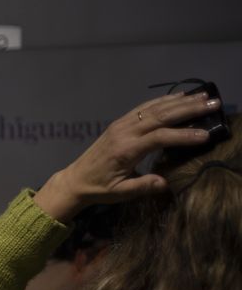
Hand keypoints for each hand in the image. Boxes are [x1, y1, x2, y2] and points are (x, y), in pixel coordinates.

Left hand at [33, 89, 218, 221]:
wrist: (75, 179)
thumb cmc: (98, 188)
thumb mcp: (120, 193)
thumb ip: (143, 187)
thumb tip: (167, 183)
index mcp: (125, 150)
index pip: (160, 137)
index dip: (183, 136)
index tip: (205, 135)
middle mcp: (124, 132)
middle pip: (161, 116)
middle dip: (189, 109)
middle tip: (214, 104)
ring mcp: (122, 125)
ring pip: (154, 108)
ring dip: (180, 101)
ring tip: (204, 97)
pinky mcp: (120, 123)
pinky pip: (144, 108)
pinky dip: (163, 100)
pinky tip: (180, 96)